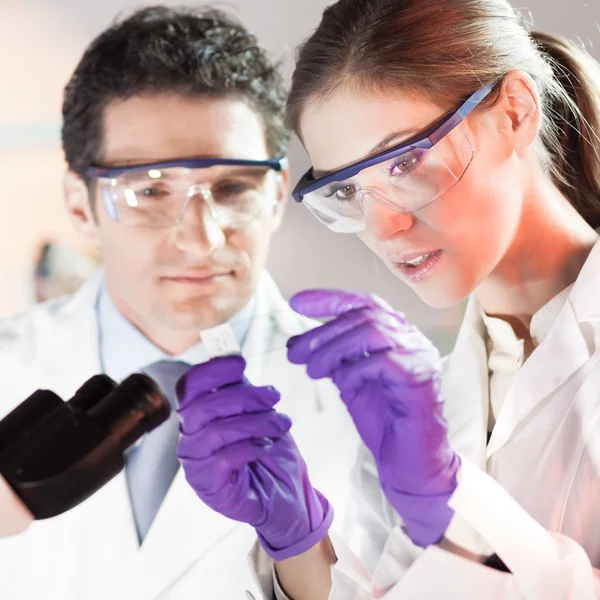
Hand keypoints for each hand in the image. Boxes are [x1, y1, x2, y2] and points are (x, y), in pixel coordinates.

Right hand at [175, 355, 332, 559]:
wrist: (287, 492)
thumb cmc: (269, 450)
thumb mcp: (257, 411)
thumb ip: (241, 388)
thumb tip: (231, 357)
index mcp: (198, 415)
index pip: (189, 386)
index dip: (212, 370)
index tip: (240, 364)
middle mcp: (190, 437)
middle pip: (202, 406)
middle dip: (243, 396)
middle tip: (274, 396)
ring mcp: (196, 464)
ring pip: (215, 431)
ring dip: (254, 422)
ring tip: (281, 423)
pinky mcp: (208, 486)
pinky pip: (224, 459)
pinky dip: (251, 446)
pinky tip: (267, 445)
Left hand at [287, 289, 458, 547]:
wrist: (409, 464)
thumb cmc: (383, 422)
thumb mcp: (350, 382)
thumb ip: (332, 358)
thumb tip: (296, 342)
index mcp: (396, 335)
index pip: (363, 303)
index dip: (329, 299)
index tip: (296, 302)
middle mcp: (412, 339)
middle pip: (363, 315)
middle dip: (322, 331)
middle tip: (294, 352)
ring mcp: (420, 356)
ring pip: (372, 331)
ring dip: (333, 348)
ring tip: (311, 370)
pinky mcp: (421, 378)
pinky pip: (383, 360)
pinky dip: (355, 369)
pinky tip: (343, 385)